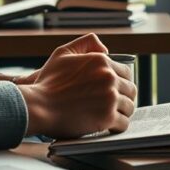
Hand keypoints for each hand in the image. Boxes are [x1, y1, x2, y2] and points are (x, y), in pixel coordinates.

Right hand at [16, 34, 136, 137]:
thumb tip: (106, 50)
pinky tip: (110, 126)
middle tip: (116, 104)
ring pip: (129, 106)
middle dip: (124, 97)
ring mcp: (110, 98)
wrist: (38, 106)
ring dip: (122, 112)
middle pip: (131, 89)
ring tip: (112, 115)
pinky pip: (123, 123)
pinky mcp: (107, 118)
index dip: (121, 82)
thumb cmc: (48, 82)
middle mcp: (109, 77)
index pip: (126, 72)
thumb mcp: (63, 53)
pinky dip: (118, 126)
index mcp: (102, 62)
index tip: (116, 90)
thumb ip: (86, 44)